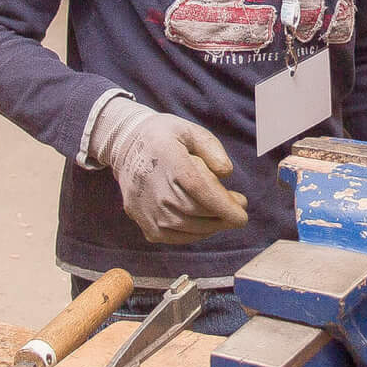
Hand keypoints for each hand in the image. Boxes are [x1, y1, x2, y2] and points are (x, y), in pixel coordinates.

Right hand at [89, 97, 247, 243]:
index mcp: (167, 158)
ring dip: (211, 227)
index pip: (198, 188)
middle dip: (222, 216)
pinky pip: (171, 236)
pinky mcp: (141, 219)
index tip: (241, 215)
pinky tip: (205, 225)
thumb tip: (226, 173)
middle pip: (194, 211)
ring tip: (224, 216)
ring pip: (184, 227)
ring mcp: (144, 206)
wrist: (125, 145)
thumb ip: (211, 148)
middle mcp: (152, 185)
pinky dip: (193, 235)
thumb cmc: (164, 137)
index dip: (222, 206)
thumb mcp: (189, 130)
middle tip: (239, 207)